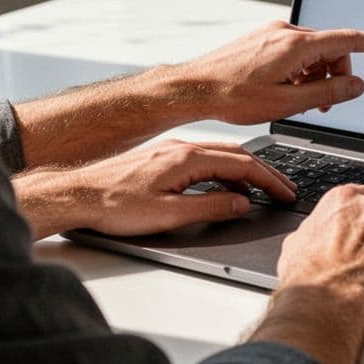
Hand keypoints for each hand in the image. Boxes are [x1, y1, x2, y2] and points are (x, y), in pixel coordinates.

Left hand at [12, 140, 295, 239]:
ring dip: (246, 171)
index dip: (269, 180)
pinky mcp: (163, 158)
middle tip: (283, 190)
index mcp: (188, 159)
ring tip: (262, 189)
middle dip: (265, 173)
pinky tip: (225, 186)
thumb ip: (209, 208)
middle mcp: (183, 148)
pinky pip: (206, 159)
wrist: (79, 193)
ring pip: (221, 155)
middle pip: (237, 156)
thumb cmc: (115, 205)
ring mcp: (173, 150)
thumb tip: (241, 205)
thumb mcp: (168, 215)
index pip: (242, 165)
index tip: (285, 193)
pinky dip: (225, 170)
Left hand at [187, 21, 363, 124]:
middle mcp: (286, 32)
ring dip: (316, 75)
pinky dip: (300, 69)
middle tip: (323, 104)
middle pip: (331, 48)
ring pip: (313, 51)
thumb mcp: (287, 104)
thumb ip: (327, 94)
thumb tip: (356, 85)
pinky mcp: (263, 38)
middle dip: (335, 75)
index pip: (348, 39)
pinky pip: (295, 50)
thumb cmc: (233, 97)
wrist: (196, 88)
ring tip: (298, 100)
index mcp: (296, 45)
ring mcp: (273, 33)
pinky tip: (285, 89)